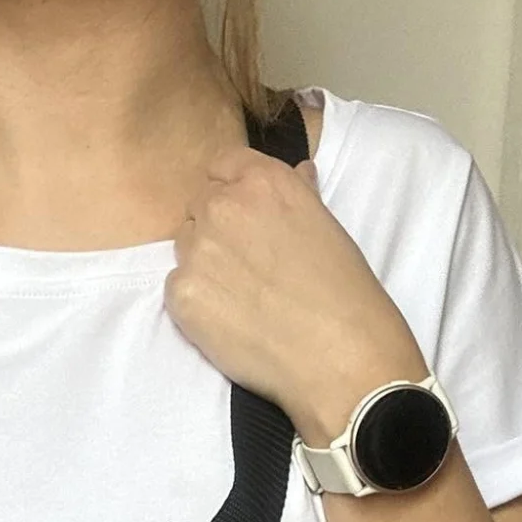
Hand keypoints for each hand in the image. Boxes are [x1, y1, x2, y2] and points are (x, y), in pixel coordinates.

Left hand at [163, 138, 429, 441]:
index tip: (246, 221)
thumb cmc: (344, 292)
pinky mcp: (182, 294)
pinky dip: (196, 303)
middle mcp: (223, 205)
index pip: (221, 166)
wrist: (338, 356)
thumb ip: (298, 193)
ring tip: (242, 297)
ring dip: (204, 265)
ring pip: (184, 248)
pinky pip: (177, 289)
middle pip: (197, 207)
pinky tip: (230, 321)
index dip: (230, 192)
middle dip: (216, 231)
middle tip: (247, 268)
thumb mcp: (327, 225)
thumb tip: (297, 173)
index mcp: (262, 179)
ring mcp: (197, 250)